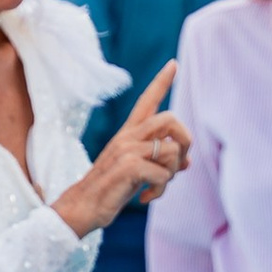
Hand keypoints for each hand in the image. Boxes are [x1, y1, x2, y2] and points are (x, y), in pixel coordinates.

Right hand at [56, 64, 189, 238]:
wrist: (83, 208)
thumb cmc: (111, 190)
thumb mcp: (139, 173)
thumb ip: (162, 163)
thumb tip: (188, 162)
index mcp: (128, 134)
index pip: (147, 101)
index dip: (161, 82)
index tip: (173, 63)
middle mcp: (127, 136)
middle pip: (170, 119)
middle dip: (185, 142)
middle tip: (178, 165)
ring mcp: (126, 150)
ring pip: (170, 150)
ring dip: (171, 174)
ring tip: (156, 186)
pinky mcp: (128, 167)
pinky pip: (162, 174)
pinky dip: (159, 190)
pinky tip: (144, 197)